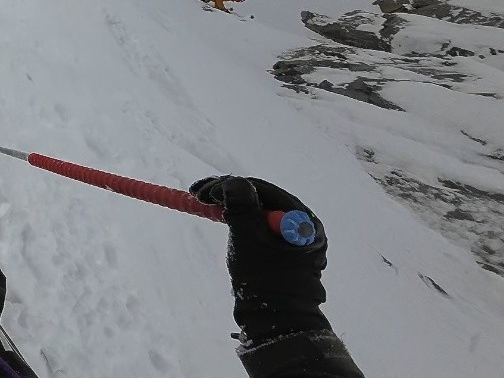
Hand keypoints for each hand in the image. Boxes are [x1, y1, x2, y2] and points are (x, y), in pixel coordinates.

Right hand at [190, 176, 331, 342]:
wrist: (276, 322)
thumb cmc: (264, 281)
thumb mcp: (248, 240)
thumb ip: (242, 207)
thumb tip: (233, 181)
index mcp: (304, 220)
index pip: (264, 190)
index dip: (231, 186)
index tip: (202, 192)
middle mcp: (304, 224)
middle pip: (262, 198)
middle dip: (230, 194)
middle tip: (199, 196)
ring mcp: (294, 237)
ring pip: (259, 210)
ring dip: (233, 205)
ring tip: (208, 206)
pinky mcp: (283, 249)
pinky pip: (260, 225)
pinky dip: (241, 220)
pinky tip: (223, 218)